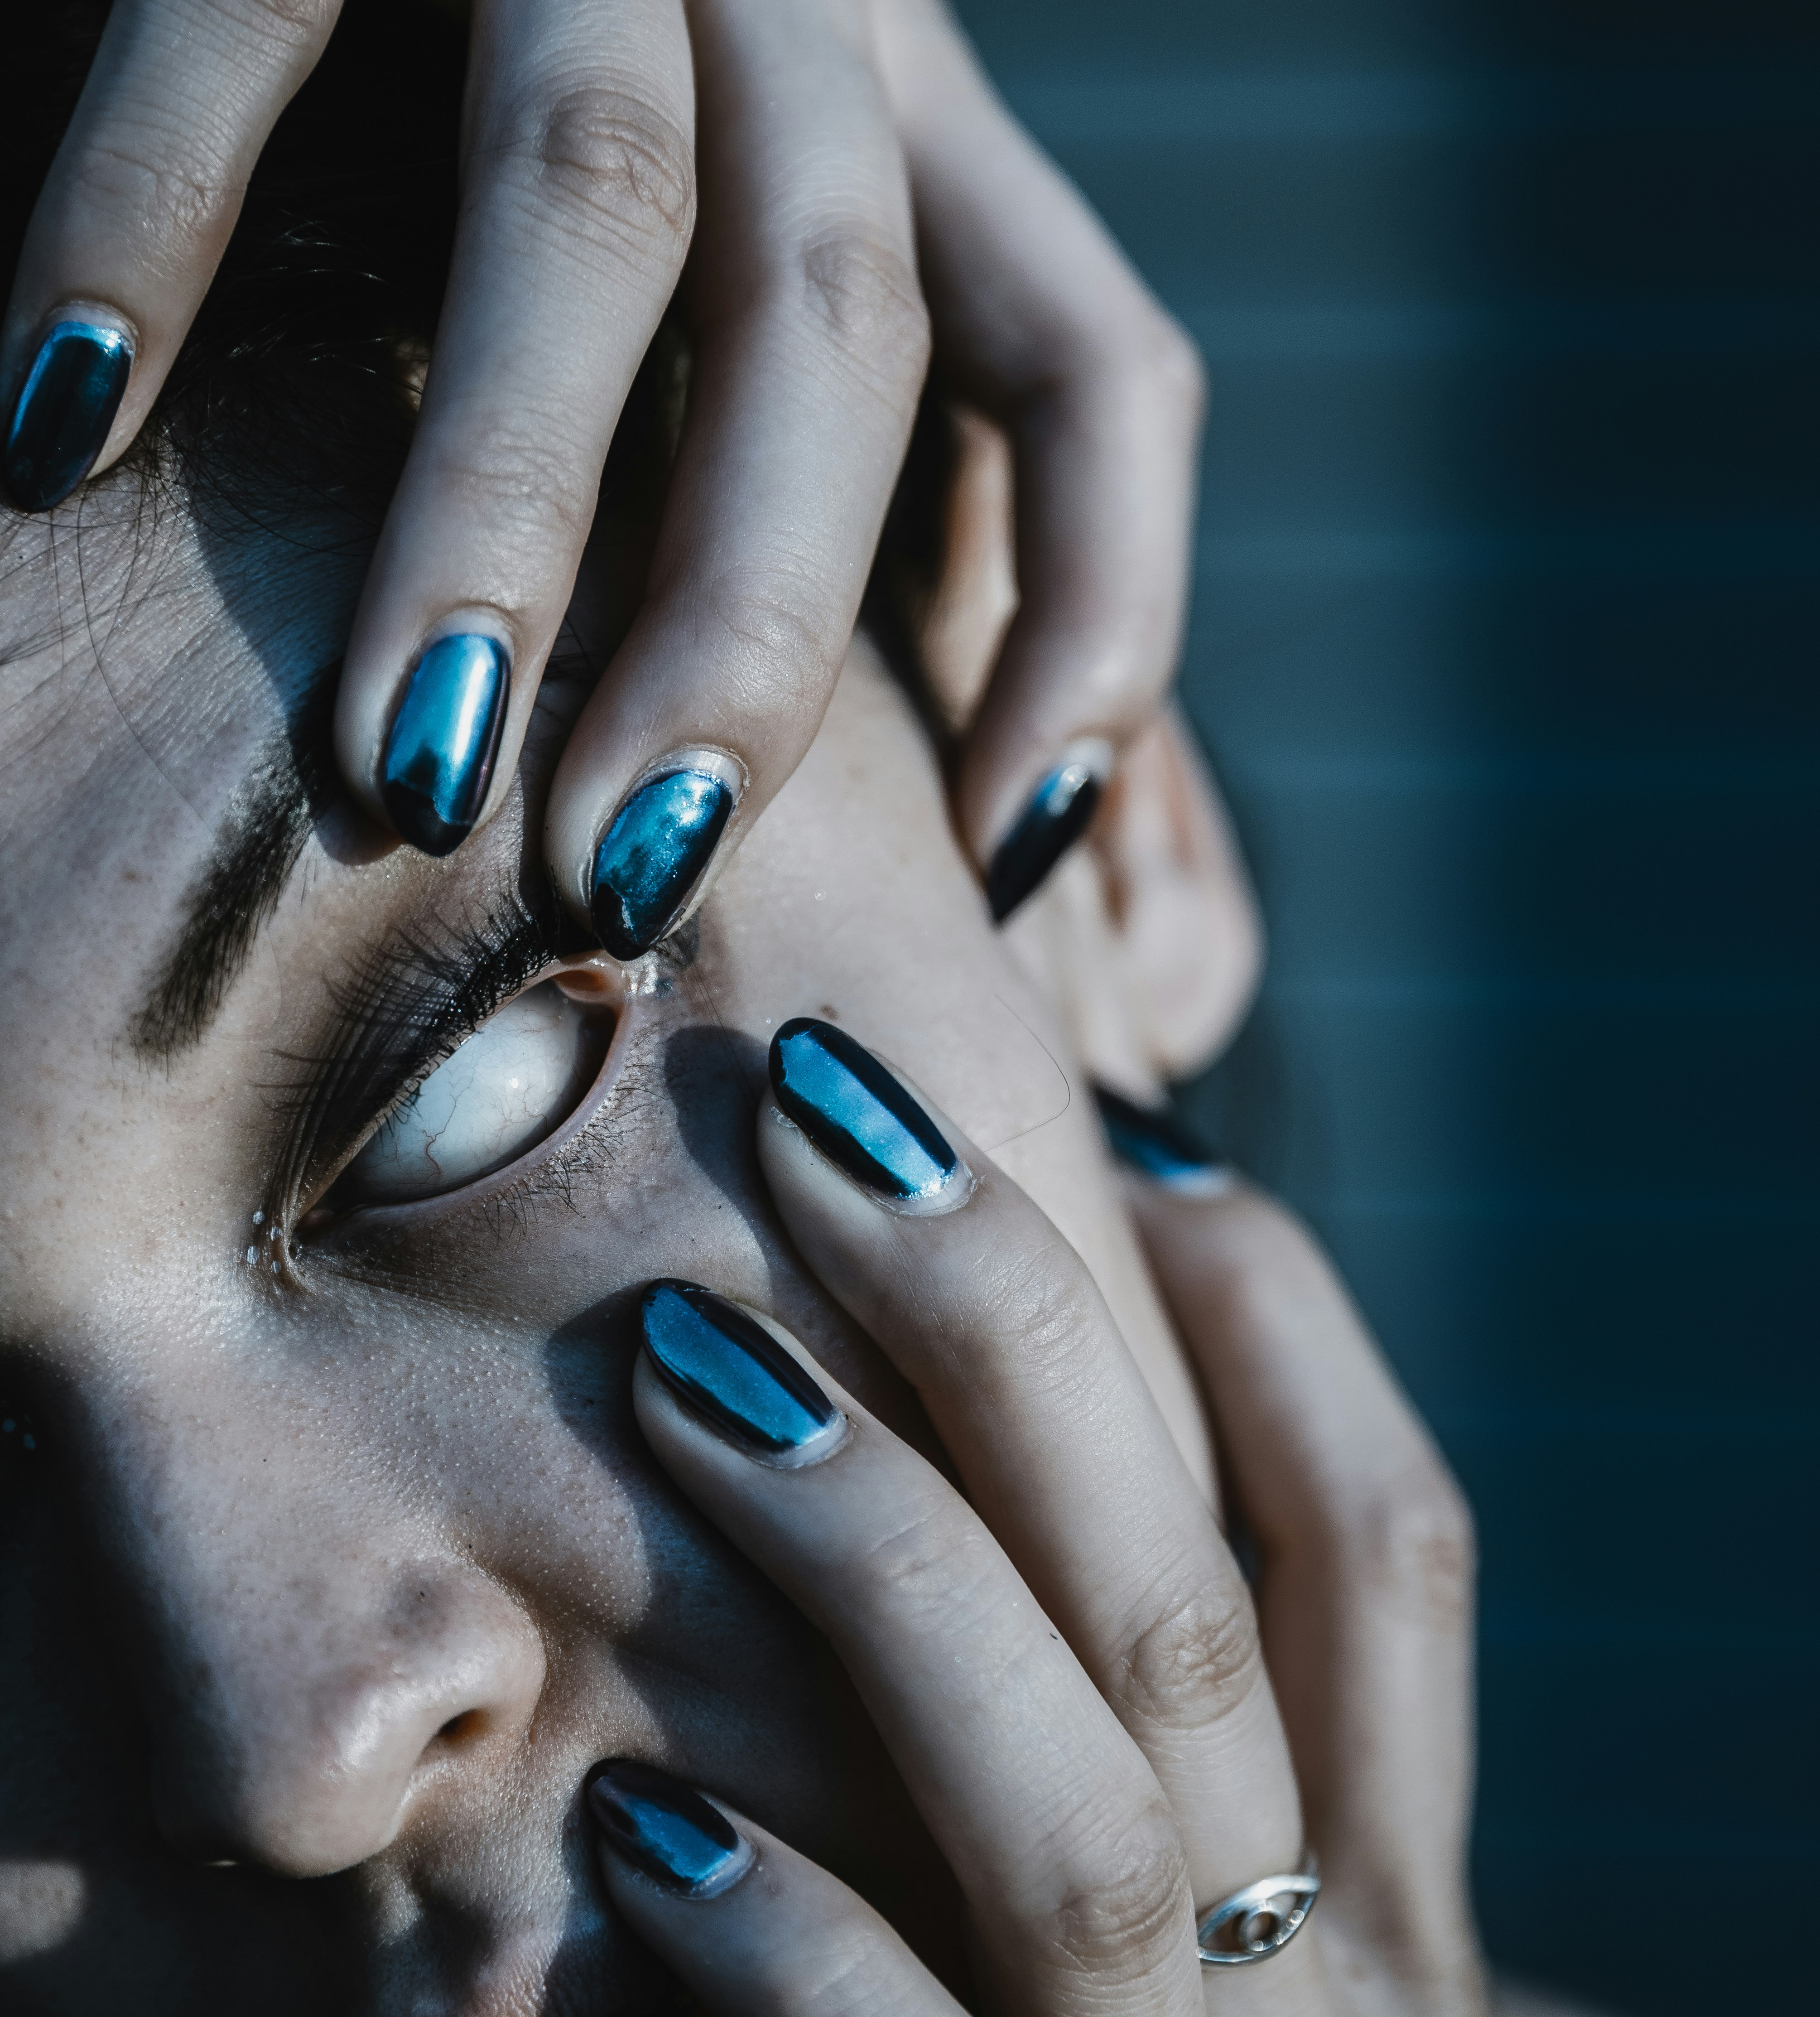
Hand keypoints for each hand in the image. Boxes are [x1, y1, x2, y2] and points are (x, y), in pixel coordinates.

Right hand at [2, 2, 1199, 935]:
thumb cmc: (507, 122)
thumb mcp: (728, 262)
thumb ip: (822, 471)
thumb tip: (936, 775)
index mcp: (908, 126)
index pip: (1095, 368)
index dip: (1101, 618)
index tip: (1012, 855)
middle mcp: (784, 1)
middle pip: (834, 328)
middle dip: (743, 630)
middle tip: (627, 879)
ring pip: (589, 214)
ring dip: (494, 512)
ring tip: (407, 769)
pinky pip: (240, 28)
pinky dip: (153, 227)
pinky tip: (69, 431)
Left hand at [586, 1021, 1610, 2016]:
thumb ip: (1195, 1828)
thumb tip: (1017, 1560)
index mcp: (1377, 1927)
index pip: (1387, 1568)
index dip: (1285, 1336)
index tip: (1135, 1142)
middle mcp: (1321, 2013)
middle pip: (1197, 1619)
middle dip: (1031, 1349)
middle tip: (839, 1118)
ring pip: (1088, 1829)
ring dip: (901, 1587)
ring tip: (702, 1373)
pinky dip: (816, 1976)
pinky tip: (652, 1829)